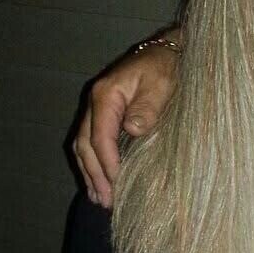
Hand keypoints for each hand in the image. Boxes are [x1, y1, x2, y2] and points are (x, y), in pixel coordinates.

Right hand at [72, 34, 178, 206]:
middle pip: (86, 144)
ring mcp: (98, 108)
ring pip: (84, 145)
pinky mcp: (106, 114)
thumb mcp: (162, 84)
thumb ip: (148, 107)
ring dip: (90, 173)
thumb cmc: (168, 67)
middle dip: (95, 175)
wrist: (169, 51)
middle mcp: (96, 102)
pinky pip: (92, 142)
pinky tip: (98, 181)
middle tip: (106, 201)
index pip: (101, 137)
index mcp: (106, 95)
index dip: (108, 164)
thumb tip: (131, 129)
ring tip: (98, 199)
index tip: (117, 186)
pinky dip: (93, 163)